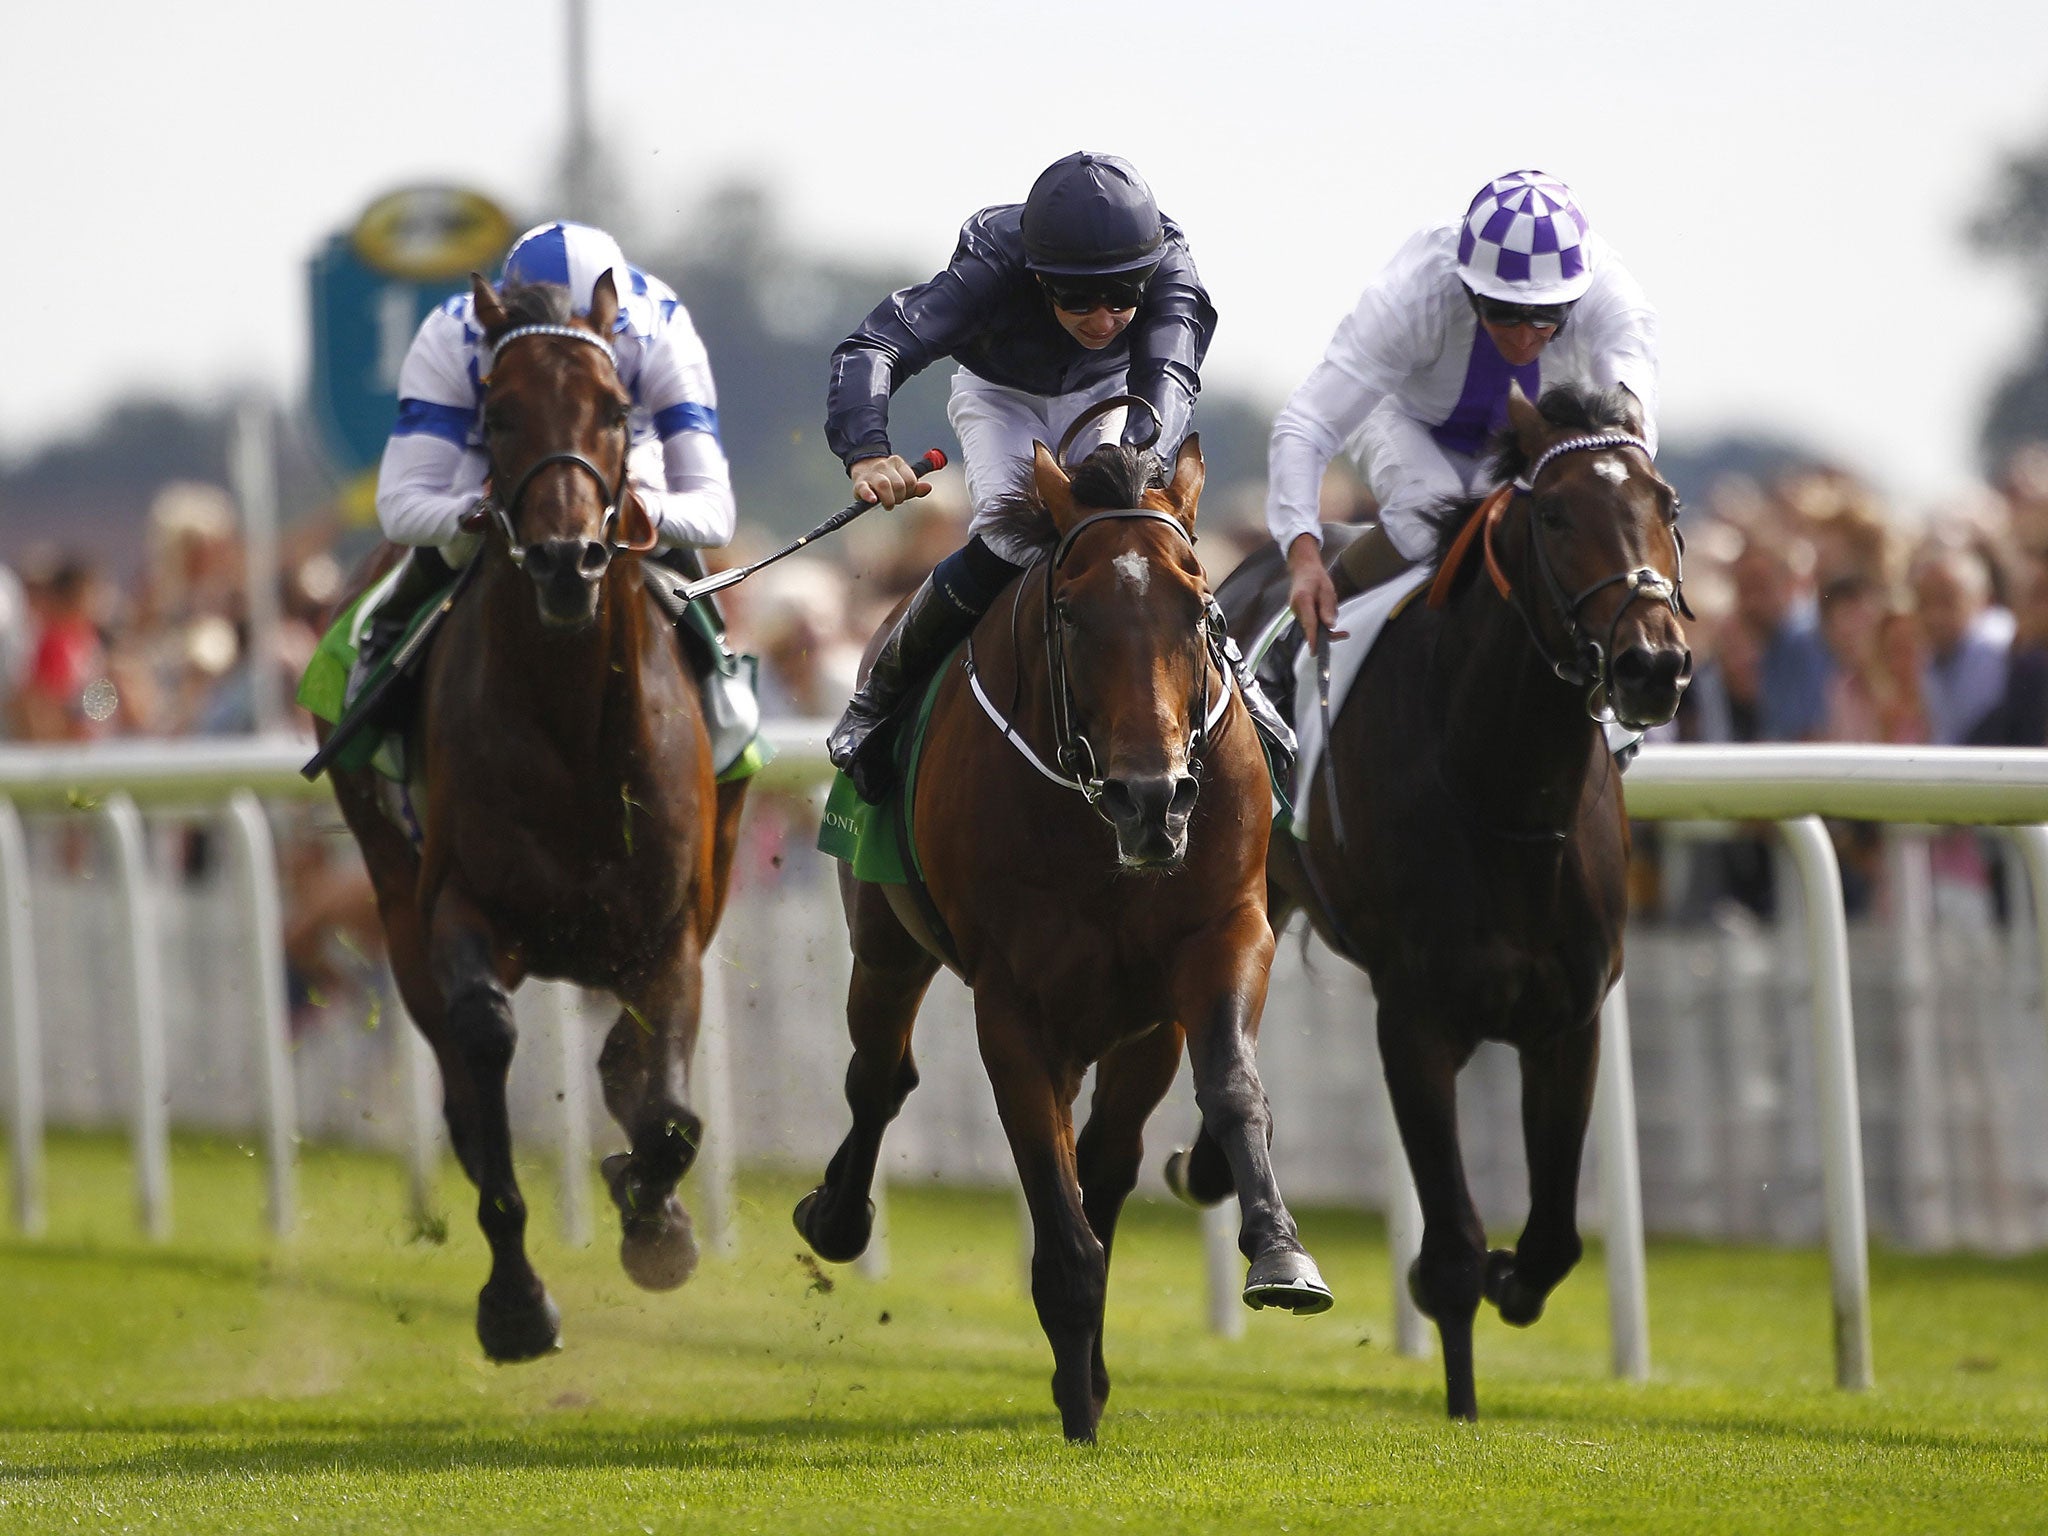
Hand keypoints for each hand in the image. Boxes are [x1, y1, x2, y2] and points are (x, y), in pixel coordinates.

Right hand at [849, 454, 932, 508]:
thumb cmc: (887, 480)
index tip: (904, 495)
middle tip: (894, 501)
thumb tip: (928, 488)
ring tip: (888, 505)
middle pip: (899, 485)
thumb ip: (916, 487)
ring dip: (888, 499)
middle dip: (899, 498)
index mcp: (898, 463)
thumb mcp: (903, 481)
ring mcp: (872, 474)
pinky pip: (865, 489)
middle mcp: (885, 465)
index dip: (909, 492)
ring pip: (884, 485)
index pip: (911, 481)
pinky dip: (869, 495)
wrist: (864, 470)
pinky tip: (873, 500)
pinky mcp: (860, 483)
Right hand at [1286, 533, 1345, 650]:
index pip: (1309, 624)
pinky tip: (1325, 603)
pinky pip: (1312, 621)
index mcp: (1302, 600)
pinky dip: (1321, 617)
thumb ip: (1328, 608)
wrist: (1303, 567)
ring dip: (1325, 621)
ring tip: (1329, 600)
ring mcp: (1296, 611)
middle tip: (1344, 634)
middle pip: (1312, 628)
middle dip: (1327, 631)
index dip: (1313, 639)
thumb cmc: (1315, 576)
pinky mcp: (1300, 613)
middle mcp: (1296, 608)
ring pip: (1313, 625)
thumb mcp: (1327, 589)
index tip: (1316, 651)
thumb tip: (1330, 625)